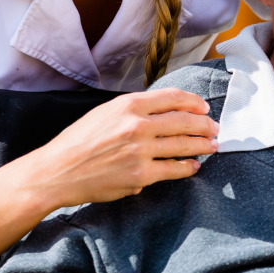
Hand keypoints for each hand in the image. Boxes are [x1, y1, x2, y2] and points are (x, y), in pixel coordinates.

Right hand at [24, 88, 218, 208]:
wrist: (58, 170)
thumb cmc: (79, 140)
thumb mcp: (105, 112)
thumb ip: (134, 109)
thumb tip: (166, 112)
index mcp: (128, 104)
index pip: (172, 98)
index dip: (193, 102)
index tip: (204, 107)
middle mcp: (137, 124)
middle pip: (184, 121)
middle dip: (205, 125)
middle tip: (215, 128)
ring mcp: (140, 151)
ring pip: (183, 145)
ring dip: (203, 145)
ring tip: (213, 145)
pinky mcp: (140, 175)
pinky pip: (173, 169)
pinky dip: (188, 167)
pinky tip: (194, 166)